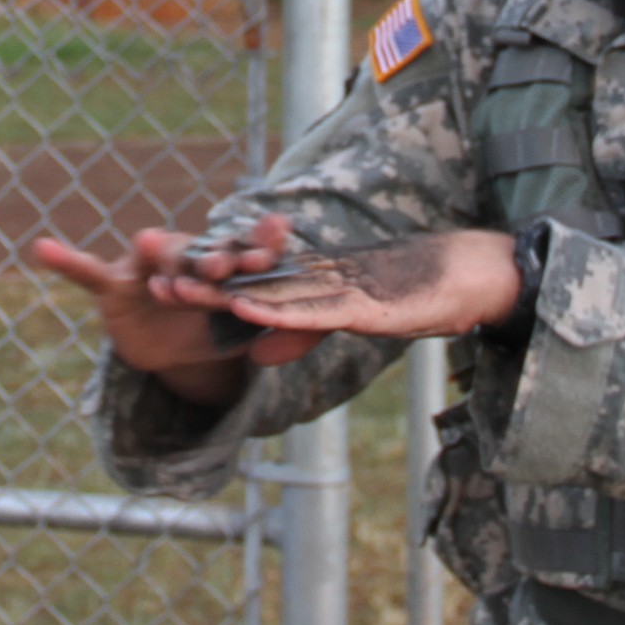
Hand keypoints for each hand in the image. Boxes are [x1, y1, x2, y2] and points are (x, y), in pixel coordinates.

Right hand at [30, 213, 311, 404]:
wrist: (171, 347)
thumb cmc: (214, 328)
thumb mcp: (243, 328)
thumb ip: (265, 319)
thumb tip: (306, 323)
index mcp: (222, 263)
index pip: (244, 252)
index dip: (259, 247)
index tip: (279, 235)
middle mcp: (185, 258)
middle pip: (198, 255)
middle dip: (208, 258)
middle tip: (221, 264)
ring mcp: (147, 271)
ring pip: (150, 259)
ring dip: (151, 253)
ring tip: (147, 242)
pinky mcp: (114, 287)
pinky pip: (88, 273)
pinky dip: (66, 261)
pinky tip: (42, 249)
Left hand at [164, 229, 521, 340]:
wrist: (474, 271)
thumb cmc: (416, 294)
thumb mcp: (349, 322)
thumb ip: (301, 334)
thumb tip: (254, 353)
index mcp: (312, 281)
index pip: (250, 283)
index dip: (206, 282)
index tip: (161, 280)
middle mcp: (320, 278)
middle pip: (250, 281)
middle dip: (201, 281)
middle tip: (150, 277)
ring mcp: (340, 288)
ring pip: (273, 292)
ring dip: (225, 292)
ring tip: (179, 287)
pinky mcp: (364, 304)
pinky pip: (314, 312)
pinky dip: (278, 313)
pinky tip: (246, 313)